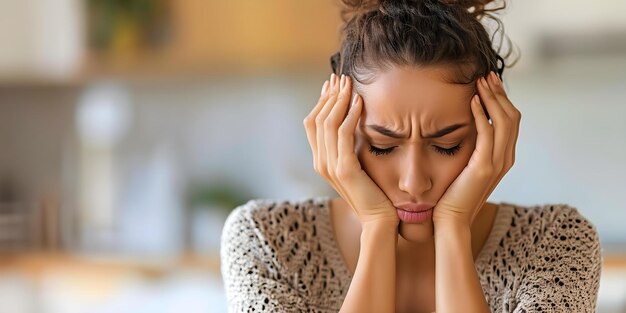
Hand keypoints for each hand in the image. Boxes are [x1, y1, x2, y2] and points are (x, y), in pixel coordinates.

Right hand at [303, 73, 398, 226]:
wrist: (379, 220)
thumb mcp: (358, 165)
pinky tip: (360, 101)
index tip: (334, 84)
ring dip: (339, 100)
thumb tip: (353, 123)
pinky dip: (350, 115)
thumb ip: (351, 146)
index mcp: (321, 160)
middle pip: (316, 119)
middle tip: (341, 77)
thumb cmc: (374, 193)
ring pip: (327, 123)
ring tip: (350, 84)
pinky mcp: (345, 169)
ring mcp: (330, 166)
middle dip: (329, 95)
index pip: (313, 123)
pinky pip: (343, 135)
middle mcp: (320, 162)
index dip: (322, 101)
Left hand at [432, 71, 520, 227]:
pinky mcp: (484, 167)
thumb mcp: (465, 165)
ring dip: (492, 98)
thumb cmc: (452, 193)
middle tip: (486, 75)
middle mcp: (505, 158)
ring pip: (504, 121)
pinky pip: (487, 133)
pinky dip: (481, 114)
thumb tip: (462, 126)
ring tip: (480, 82)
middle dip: (500, 93)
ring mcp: (497, 163)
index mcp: (503, 156)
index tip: (488, 82)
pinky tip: (471, 101)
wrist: (449, 219)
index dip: (501, 99)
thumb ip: (470, 147)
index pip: (509, 120)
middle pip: (512, 116)